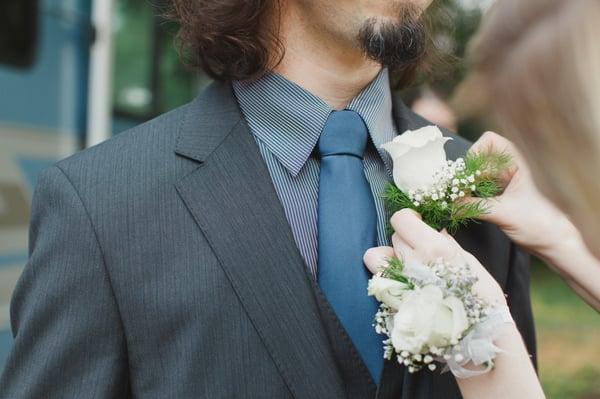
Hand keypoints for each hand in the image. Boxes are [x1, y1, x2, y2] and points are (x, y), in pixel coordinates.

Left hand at [364, 209, 506, 305]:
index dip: (408, 218)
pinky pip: (377, 280)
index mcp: (434, 248)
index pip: (401, 219)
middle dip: (405, 239)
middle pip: (393, 237)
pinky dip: (385, 277)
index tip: (417, 223)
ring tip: (403, 264)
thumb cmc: (482, 299)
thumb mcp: (471, 263)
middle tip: (419, 250)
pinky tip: (401, 283)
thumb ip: (447, 244)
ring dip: (387, 257)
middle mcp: (412, 263)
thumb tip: (435, 232)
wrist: (479, 337)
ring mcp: (398, 283)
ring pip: (375, 256)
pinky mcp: (391, 302)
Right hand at [467, 131, 577, 256]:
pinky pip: (475, 189)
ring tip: (459, 198)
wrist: (551, 243)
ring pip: (474, 173)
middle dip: (466, 171)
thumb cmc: (538, 223)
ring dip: (464, 184)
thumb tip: (450, 204)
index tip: (469, 172)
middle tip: (459, 188)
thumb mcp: (503, 213)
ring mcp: (501, 182)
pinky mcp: (495, 196)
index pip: (490, 141)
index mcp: (516, 164)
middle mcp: (507, 169)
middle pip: (477, 157)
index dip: (476, 151)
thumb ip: (474, 207)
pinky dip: (466, 195)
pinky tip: (463, 205)